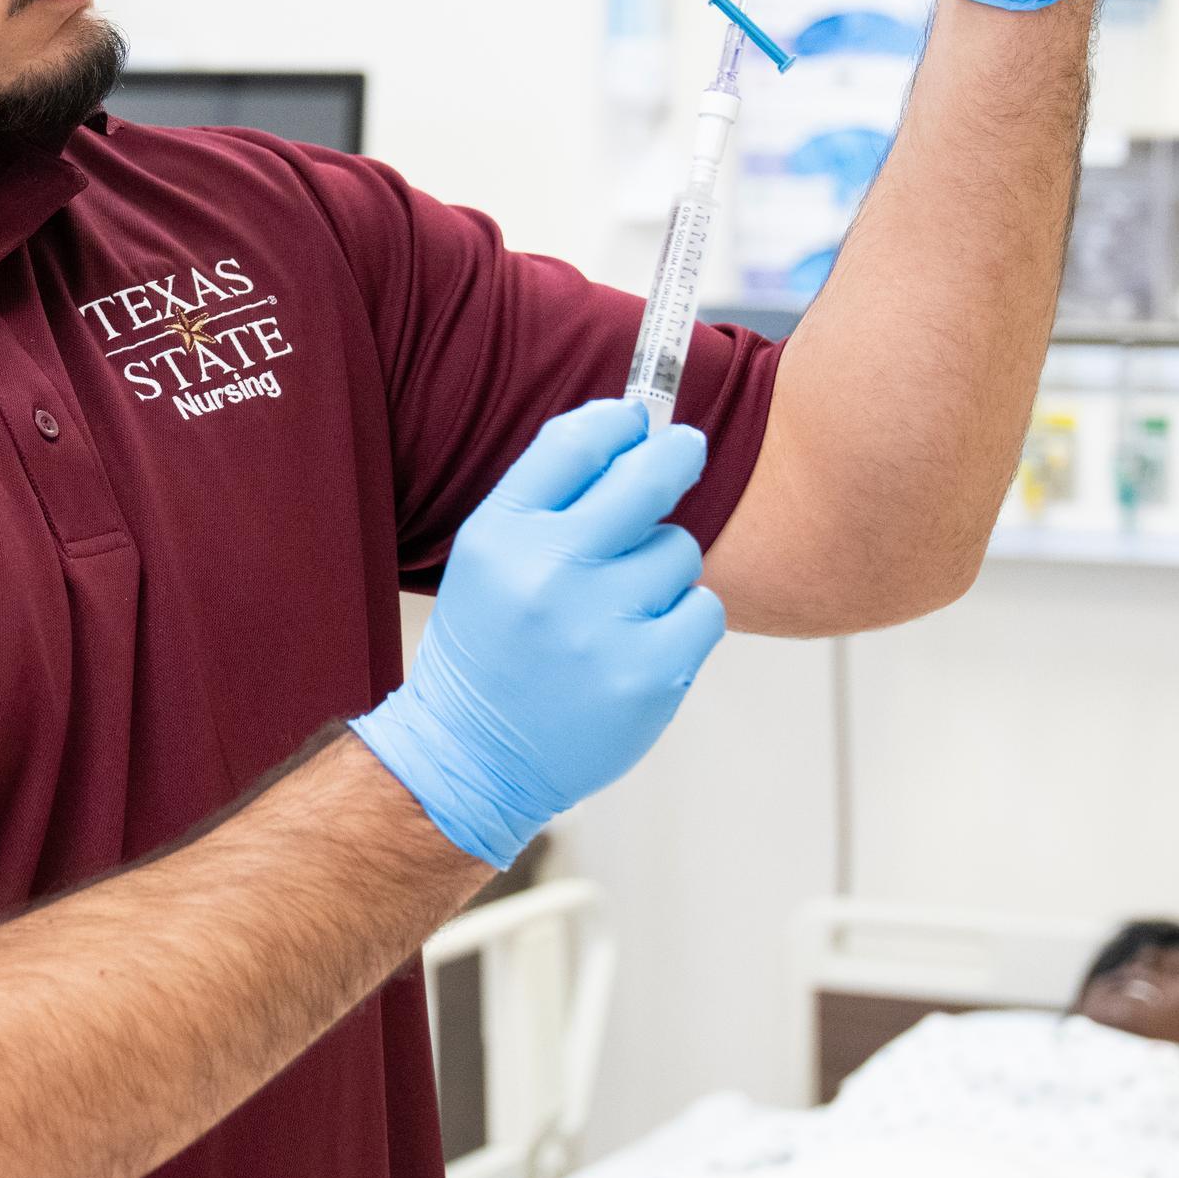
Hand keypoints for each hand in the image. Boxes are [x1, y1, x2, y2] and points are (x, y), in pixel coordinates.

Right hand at [349, 400, 726, 866]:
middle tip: (687, 451)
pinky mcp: (649, 673)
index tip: (639, 420)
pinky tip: (646, 639)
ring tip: (624, 603)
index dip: (620, 420)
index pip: (577, 442)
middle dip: (677, 456)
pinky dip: (685, 619)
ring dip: (665, 567)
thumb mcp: (488, 556)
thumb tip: (630, 422)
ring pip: (680, 550)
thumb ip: (549, 492)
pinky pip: (705, 608)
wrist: (473, 757)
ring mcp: (601, 625)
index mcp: (501, 535)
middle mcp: (548, 573)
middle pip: (648, 478)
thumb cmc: (492, 645)